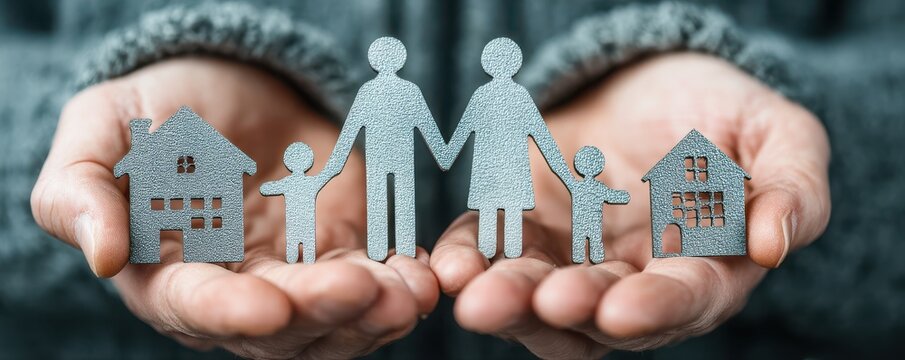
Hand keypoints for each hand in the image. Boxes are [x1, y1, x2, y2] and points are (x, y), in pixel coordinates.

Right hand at [31, 57, 437, 357]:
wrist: (233, 86)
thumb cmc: (156, 108)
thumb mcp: (102, 130)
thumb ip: (82, 190)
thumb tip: (101, 257)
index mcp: (166, 272)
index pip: (194, 307)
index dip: (230, 311)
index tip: (271, 303)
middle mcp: (233, 291)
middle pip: (277, 327)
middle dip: (319, 312)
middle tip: (360, 289)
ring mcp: (293, 277)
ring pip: (332, 321)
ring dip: (371, 316)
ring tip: (407, 293)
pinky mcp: (342, 255)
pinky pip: (374, 286)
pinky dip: (399, 288)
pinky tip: (422, 278)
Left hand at [431, 53, 829, 357]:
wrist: (648, 80)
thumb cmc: (720, 111)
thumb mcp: (776, 133)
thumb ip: (791, 185)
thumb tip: (774, 244)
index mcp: (702, 267)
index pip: (683, 300)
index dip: (655, 308)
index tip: (621, 311)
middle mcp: (631, 278)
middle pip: (598, 313)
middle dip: (570, 311)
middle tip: (544, 302)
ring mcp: (570, 256)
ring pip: (536, 296)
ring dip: (508, 301)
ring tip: (477, 296)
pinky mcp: (521, 225)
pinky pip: (492, 251)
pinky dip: (470, 260)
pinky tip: (451, 264)